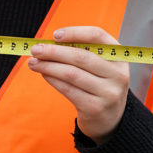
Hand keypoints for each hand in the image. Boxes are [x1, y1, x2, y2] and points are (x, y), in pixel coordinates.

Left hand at [26, 26, 129, 142]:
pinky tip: (44, 74)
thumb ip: (81, 53)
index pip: (97, 36)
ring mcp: (108, 92)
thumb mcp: (99, 67)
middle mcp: (118, 74)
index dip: (75, 33)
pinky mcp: (95, 108)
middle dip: (54, 51)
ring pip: (71, 73)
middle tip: (35, 49)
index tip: (55, 35)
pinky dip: (52, 80)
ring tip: (33, 63)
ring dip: (48, 66)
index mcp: (119, 57)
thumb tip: (48, 44)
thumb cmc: (98, 85)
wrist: (110, 120)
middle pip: (81, 56)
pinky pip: (68, 89)